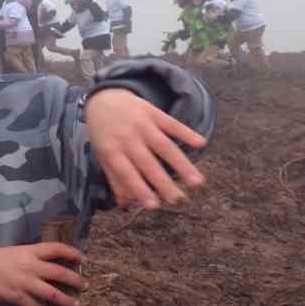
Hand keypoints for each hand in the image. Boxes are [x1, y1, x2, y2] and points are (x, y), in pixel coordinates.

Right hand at [0, 244, 85, 305]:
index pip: (56, 248)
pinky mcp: (16, 296)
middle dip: (75, 280)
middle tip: (83, 286)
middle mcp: (30, 266)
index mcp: (29, 251)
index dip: (72, 253)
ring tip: (76, 305)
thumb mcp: (13, 252)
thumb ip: (30, 257)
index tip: (81, 258)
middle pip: (60, 273)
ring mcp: (24, 282)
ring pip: (52, 293)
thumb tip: (47, 265)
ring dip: (66, 300)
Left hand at [85, 88, 205, 209]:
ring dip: (182, 164)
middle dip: (164, 183)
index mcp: (111, 151)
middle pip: (148, 164)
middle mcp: (127, 139)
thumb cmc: (104, 133)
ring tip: (197, 182)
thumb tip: (126, 205)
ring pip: (164, 147)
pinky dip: (186, 133)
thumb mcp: (103, 155)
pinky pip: (172, 124)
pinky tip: (201, 143)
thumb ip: (115, 178)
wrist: (104, 98)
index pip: (127, 174)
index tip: (154, 206)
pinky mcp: (154, 112)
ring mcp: (142, 125)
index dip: (140, 190)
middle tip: (179, 201)